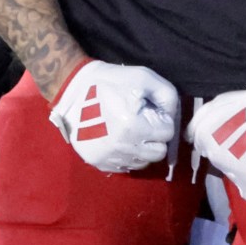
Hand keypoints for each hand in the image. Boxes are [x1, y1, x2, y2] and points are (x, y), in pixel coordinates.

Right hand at [48, 60, 181, 173]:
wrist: (73, 90)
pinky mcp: (100, 163)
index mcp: (133, 126)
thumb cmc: (111, 81)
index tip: (149, 111)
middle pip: (158, 153)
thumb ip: (167, 96)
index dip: (161, 119)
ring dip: (142, 148)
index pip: (168, 133)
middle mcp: (123, 148)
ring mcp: (110, 158)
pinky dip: (127, 155)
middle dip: (155, 138)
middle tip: (143, 123)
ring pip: (143, 162)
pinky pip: (126, 166)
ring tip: (129, 130)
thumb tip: (172, 117)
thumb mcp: (144, 77)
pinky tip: (117, 138)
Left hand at [191, 84, 245, 201]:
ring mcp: (233, 175)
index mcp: (204, 139)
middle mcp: (215, 160)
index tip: (232, 133)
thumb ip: (200, 121)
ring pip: (236, 175)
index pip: (203, 145)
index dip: (218, 138)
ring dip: (244, 167)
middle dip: (230, 152)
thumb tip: (190, 137)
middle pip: (220, 160)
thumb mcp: (218, 104)